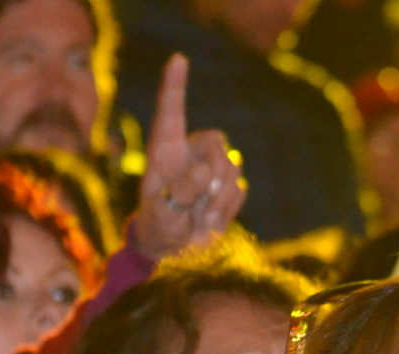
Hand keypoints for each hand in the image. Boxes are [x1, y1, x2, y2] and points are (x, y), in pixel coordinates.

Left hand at [129, 55, 247, 258]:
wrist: (174, 250)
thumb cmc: (159, 227)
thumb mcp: (161, 214)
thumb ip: (180, 192)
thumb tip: (206, 171)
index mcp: (164, 150)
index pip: (170, 112)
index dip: (174, 85)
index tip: (178, 59)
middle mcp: (189, 153)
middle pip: (216, 141)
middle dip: (215, 171)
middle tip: (200, 206)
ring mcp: (211, 169)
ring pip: (232, 168)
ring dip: (218, 200)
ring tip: (199, 218)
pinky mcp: (227, 187)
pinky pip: (240, 190)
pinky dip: (227, 210)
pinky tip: (210, 220)